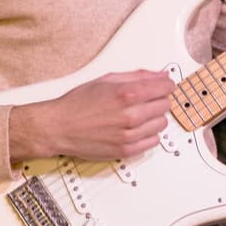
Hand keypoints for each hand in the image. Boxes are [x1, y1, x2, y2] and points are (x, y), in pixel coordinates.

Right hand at [9, 70, 175, 161]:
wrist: (59, 127)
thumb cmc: (78, 103)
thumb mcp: (107, 79)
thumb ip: (137, 76)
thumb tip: (160, 75)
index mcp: (127, 93)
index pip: (165, 88)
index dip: (165, 85)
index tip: (161, 86)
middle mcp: (131, 115)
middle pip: (165, 105)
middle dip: (158, 100)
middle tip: (145, 100)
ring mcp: (130, 135)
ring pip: (162, 124)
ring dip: (154, 118)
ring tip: (138, 115)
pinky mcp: (126, 151)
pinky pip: (154, 141)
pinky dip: (148, 134)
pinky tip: (136, 128)